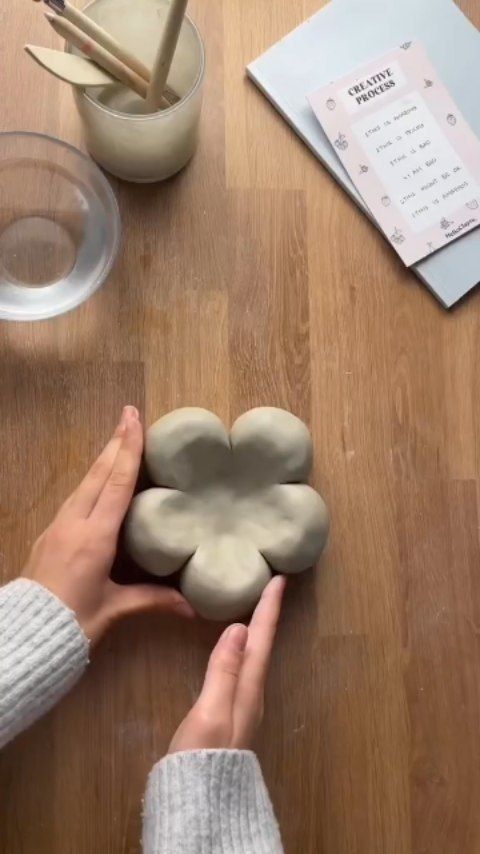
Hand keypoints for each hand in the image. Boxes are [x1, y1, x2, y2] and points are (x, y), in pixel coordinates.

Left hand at [22, 406, 194, 643]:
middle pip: (98, 474)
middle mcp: (75, 523)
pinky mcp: (49, 533)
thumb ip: (153, 601)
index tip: (134, 420)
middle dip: (115, 442)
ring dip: (103, 458)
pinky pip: (75, 497)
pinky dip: (91, 480)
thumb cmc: (73, 621)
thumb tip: (192, 607)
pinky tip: (98, 479)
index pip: (116, 483)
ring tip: (118, 439)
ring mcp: (58, 525)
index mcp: (95, 537)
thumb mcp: (114, 609)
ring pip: (84, 483)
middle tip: (129, 414)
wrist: (25, 632)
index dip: (128, 450)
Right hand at [168, 575, 285, 752]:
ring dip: (258, 632)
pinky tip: (237, 650)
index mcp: (249, 689)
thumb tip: (239, 627)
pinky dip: (245, 650)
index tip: (280, 580)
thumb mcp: (211, 711)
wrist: (201, 803)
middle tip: (272, 587)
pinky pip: (243, 670)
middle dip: (267, 615)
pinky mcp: (231, 715)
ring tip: (258, 610)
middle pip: (263, 646)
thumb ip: (224, 671)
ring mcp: (243, 707)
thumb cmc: (203, 757)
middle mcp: (252, 694)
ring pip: (255, 658)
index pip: (262, 640)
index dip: (269, 609)